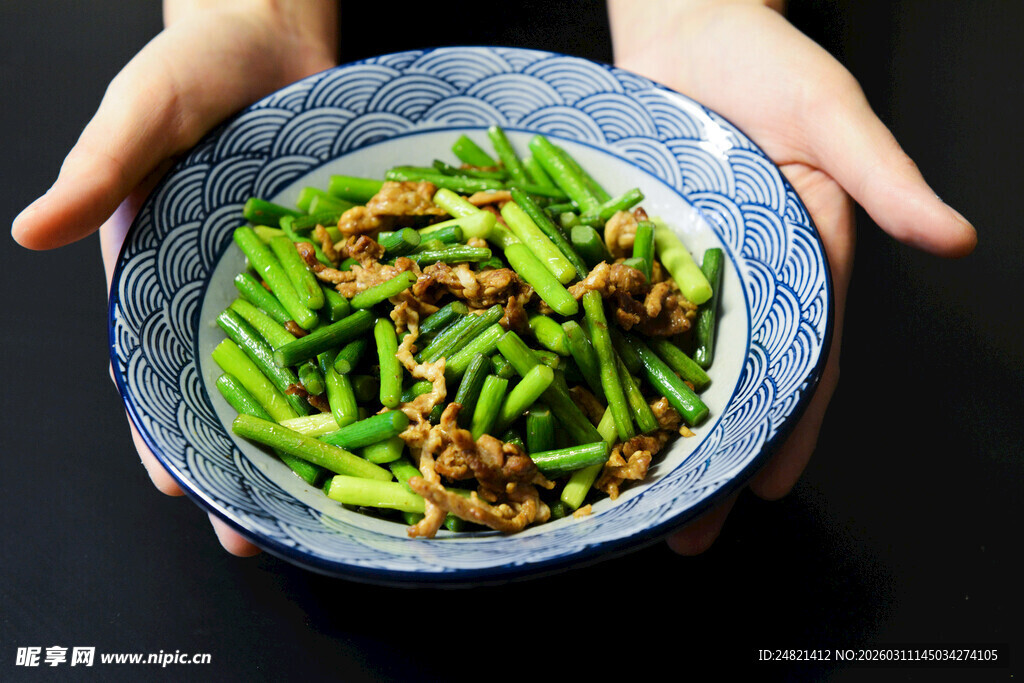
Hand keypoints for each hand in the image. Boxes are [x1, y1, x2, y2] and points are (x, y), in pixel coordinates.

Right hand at [12, 0, 337, 556]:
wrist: (271, 28)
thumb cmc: (192, 66)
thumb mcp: (140, 113)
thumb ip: (99, 172)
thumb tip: (31, 231)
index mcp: (158, 271)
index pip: (150, 367)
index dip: (162, 429)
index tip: (181, 488)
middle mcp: (221, 286)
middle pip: (226, 388)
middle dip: (241, 459)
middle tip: (260, 531)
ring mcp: (283, 275)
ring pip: (297, 367)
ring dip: (311, 429)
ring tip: (330, 500)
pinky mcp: (336, 253)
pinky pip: (353, 313)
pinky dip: (367, 359)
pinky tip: (392, 408)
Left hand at [608, 0, 975, 552]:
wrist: (688, 26)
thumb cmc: (768, 66)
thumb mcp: (834, 118)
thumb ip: (886, 180)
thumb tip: (956, 240)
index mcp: (803, 264)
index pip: (803, 361)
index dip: (788, 426)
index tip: (766, 488)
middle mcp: (744, 280)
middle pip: (732, 381)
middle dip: (713, 455)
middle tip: (685, 531)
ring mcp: (684, 270)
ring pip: (670, 362)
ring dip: (653, 428)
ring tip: (628, 501)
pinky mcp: (634, 251)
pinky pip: (619, 314)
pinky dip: (604, 361)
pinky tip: (581, 408)